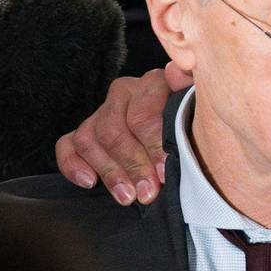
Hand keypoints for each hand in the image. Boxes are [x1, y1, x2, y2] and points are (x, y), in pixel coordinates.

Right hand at [55, 62, 192, 204]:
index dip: (153, 147)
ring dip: (109, 171)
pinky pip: (67, 145)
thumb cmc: (198, 132)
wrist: (190, 143)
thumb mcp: (202, 114)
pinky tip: (89, 182)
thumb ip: (189, 94)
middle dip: (132, 165)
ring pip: (89, 138)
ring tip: (128, 196)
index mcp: (155, 83)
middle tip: (148, 192)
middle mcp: (126, 92)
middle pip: (113, 130)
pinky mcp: (85, 131)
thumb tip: (177, 73)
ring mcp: (103, 111)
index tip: (164, 173)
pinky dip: (73, 165)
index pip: (142, 114)